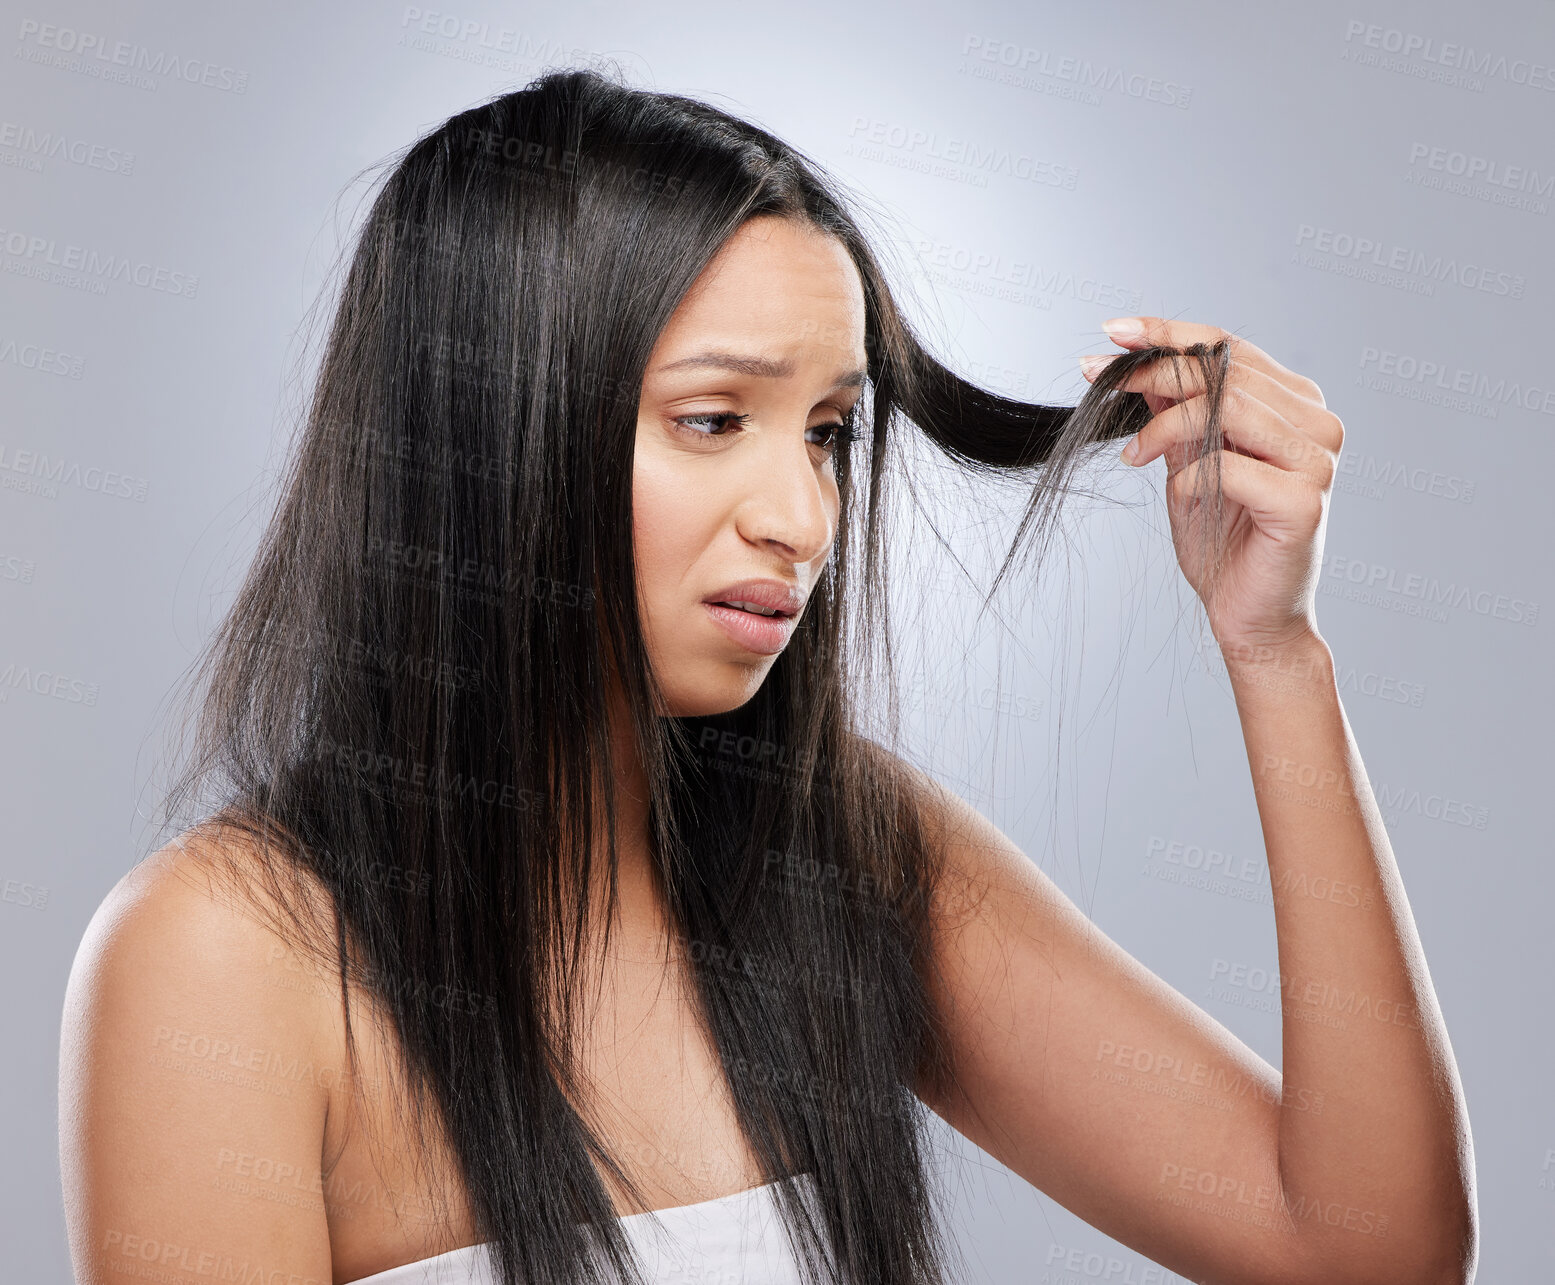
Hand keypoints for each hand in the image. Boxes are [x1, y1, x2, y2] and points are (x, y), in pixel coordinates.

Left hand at [1081, 317, 1342, 655]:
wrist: (1249, 616)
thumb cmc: (1223, 539)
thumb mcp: (1189, 460)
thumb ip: (1176, 411)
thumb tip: (1134, 358)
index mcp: (1296, 405)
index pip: (1230, 347)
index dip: (1168, 333)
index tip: (1112, 331)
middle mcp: (1317, 424)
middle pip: (1225, 372)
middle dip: (1152, 372)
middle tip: (1099, 382)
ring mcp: (1319, 461)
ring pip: (1228, 409)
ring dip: (1164, 426)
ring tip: (1132, 455)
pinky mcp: (1305, 502)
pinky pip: (1230, 466)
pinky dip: (1188, 477)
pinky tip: (1177, 494)